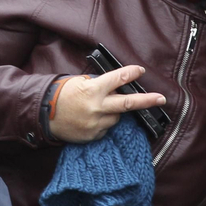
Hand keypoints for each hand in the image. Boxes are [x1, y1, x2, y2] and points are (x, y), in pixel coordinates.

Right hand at [50, 64, 164, 142]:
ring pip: (116, 117)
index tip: (140, 70)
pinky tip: (90, 118)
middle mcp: (97, 107)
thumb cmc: (61, 95)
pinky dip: (103, 122)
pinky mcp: (93, 135)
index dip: (130, 73)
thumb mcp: (79, 82)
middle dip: (147, 100)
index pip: (117, 79)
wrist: (45, 115)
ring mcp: (96, 123)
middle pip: (128, 104)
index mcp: (93, 90)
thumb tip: (115, 86)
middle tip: (161, 99)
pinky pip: (106, 128)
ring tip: (97, 108)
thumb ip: (98, 84)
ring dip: (113, 111)